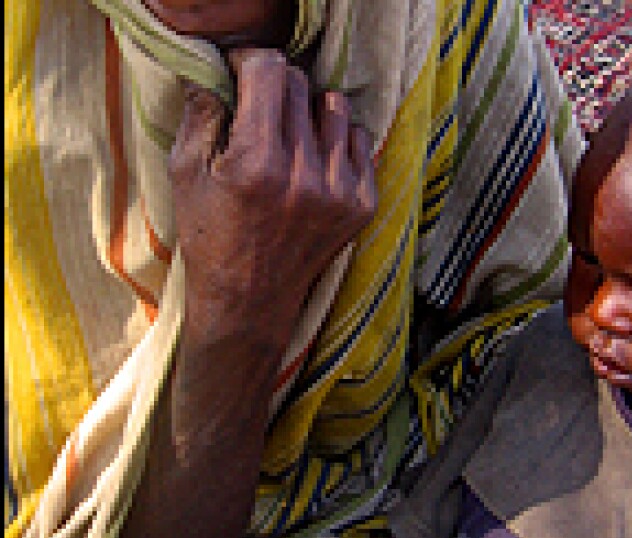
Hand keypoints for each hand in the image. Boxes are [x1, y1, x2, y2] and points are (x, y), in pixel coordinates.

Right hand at [169, 48, 376, 359]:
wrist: (250, 300)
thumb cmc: (210, 236)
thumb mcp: (185, 174)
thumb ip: (201, 114)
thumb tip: (218, 73)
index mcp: (258, 163)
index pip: (270, 71)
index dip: (250, 62)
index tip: (240, 72)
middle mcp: (305, 174)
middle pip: (300, 85)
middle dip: (274, 87)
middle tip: (258, 110)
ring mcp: (341, 191)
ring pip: (335, 107)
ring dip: (309, 111)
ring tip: (289, 137)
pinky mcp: (363, 204)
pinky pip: (360, 140)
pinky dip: (336, 140)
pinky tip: (313, 161)